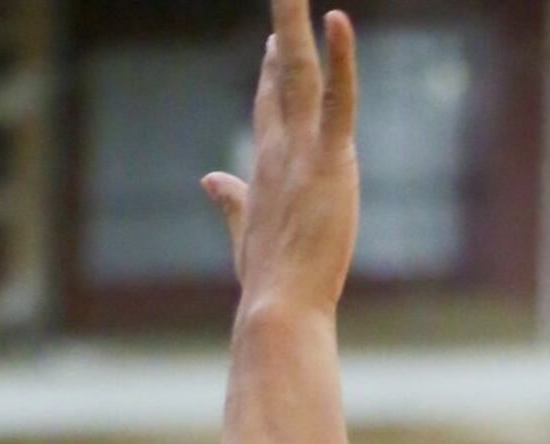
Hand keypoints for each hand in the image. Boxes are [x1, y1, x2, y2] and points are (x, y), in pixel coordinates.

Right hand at [203, 0, 357, 308]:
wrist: (278, 309)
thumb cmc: (268, 284)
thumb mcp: (247, 234)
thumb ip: (232, 202)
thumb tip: (211, 180)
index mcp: (265, 169)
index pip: (269, 107)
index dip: (271, 72)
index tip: (277, 40)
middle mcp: (279, 150)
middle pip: (279, 76)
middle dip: (283, 31)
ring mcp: (301, 151)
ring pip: (299, 72)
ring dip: (295, 24)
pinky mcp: (329, 161)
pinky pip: (336, 99)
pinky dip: (338, 59)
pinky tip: (336, 19)